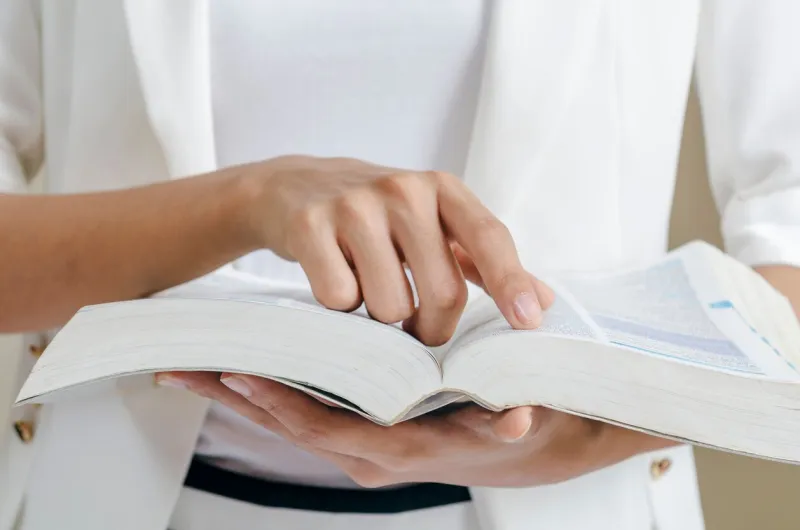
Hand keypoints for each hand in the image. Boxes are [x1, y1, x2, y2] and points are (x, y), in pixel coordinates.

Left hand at [157, 372, 677, 487]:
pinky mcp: (362, 428)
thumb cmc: (527, 423)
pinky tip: (243, 368)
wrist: (539, 444)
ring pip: (291, 419)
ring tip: (192, 364)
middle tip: (181, 365)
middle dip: (237, 396)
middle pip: (291, 425)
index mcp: (402, 450)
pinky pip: (305, 411)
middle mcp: (373, 453)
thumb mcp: (526, 422)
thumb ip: (513, 422)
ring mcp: (363, 443)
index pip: (328, 428)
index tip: (239, 374)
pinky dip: (270, 392)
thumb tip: (511, 418)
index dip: (284, 405)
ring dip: (243, 393)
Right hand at [239, 155, 551, 344]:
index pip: (488, 236)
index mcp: (441, 189)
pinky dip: (339, 307)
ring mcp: (354, 205)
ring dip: (381, 318)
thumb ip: (482, 262)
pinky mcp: (310, 224)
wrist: (292, 187)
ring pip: (390, 306)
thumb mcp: (431, 224)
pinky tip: (332, 277)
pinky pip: (340, 300)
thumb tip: (543, 301)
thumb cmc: (376, 216)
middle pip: (442, 293)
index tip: (528, 323)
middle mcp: (402, 189)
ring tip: (367, 288)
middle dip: (432, 329)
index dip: (511, 281)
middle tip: (414, 326)